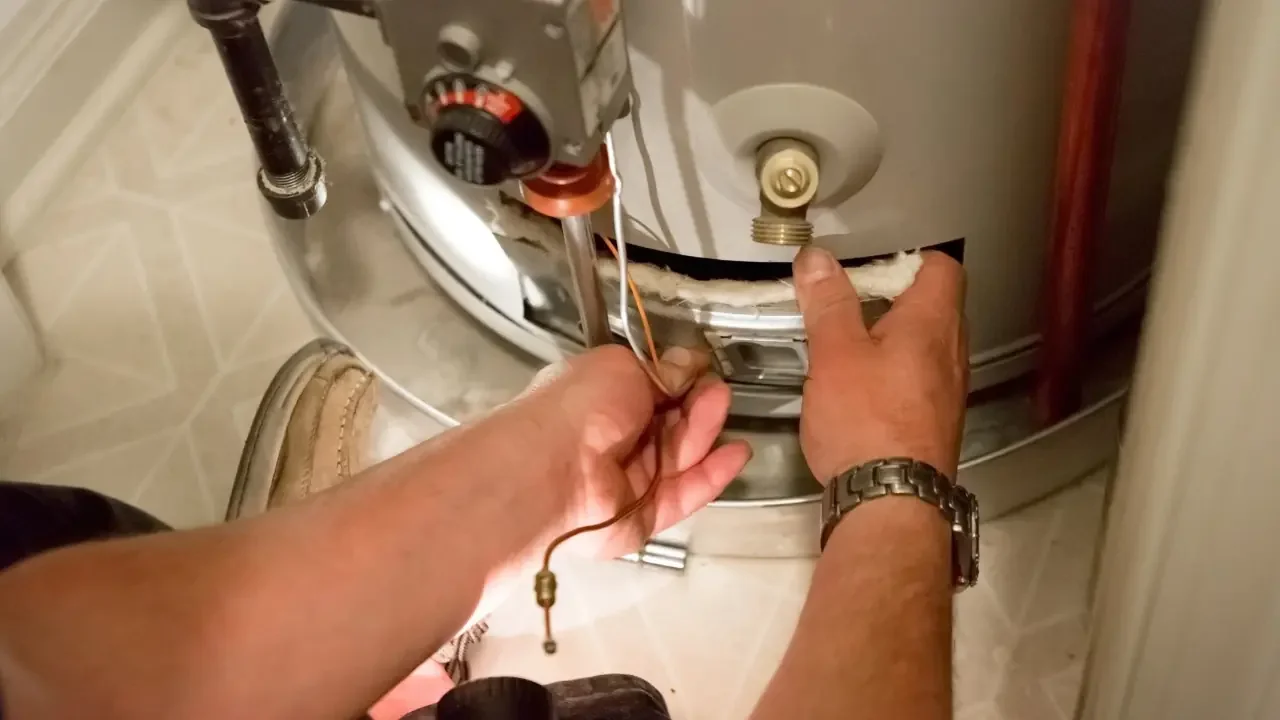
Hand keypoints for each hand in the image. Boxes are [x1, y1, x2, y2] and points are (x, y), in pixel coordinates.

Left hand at [524, 345, 751, 558]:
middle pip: (673, 423)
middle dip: (698, 404)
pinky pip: (685, 494)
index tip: (703, 369)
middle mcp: (618, 440)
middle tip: (716, 391)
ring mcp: (633, 481)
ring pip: (682, 455)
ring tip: (722, 409)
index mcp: (603, 400)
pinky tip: (738, 453)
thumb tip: (688, 363)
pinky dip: (712, 475)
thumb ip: (660, 371)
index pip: (653, 391)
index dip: (681, 380)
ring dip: (707, 431)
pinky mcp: (647, 516)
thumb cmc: (581, 406)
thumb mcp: (621, 368)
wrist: (551, 470)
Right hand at [794, 248, 968, 481]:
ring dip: (891, 338)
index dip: (907, 258)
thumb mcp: (835, 353)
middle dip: (891, 298)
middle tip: (848, 303)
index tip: (866, 266)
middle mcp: (952, 353)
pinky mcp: (935, 422)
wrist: (891, 500)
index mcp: (933, 323)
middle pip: (933, 305)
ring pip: (925, 345)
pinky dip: (893, 373)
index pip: (941, 267)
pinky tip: (860, 390)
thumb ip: (828, 303)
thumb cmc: (866, 422)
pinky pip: (919, 380)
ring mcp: (948, 390)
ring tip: (848, 346)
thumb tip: (819, 259)